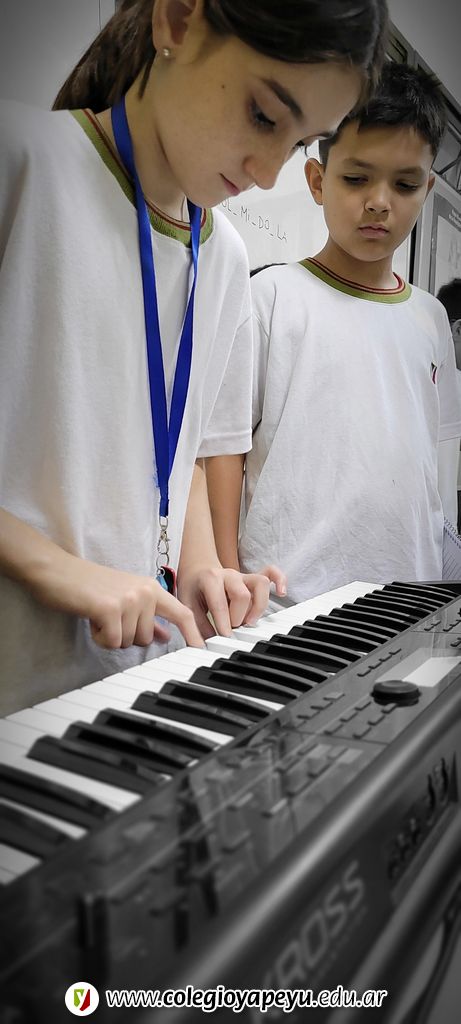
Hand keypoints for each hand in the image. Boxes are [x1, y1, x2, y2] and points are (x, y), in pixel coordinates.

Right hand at [29, 549, 204, 649]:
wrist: (60, 572)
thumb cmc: (91, 586)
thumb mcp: (126, 598)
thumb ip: (148, 616)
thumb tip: (165, 636)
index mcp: (152, 587)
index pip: (182, 613)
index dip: (194, 634)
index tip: (202, 650)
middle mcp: (145, 592)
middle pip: (147, 638)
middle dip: (126, 636)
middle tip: (110, 617)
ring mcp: (130, 599)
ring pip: (129, 641)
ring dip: (111, 636)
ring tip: (100, 615)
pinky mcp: (111, 609)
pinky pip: (113, 642)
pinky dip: (100, 638)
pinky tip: (92, 620)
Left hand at [177, 563, 286, 638]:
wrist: (198, 569)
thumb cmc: (193, 588)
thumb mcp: (187, 604)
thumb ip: (197, 625)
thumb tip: (204, 646)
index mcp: (210, 579)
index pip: (220, 602)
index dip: (223, 622)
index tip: (224, 637)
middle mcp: (229, 575)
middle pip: (242, 594)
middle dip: (238, 617)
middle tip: (232, 628)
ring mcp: (243, 576)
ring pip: (260, 584)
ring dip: (258, 606)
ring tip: (250, 621)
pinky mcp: (253, 578)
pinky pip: (271, 573)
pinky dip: (279, 581)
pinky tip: (282, 593)